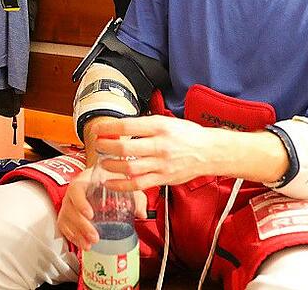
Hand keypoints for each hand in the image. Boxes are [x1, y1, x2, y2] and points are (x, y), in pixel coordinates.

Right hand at [57, 168, 147, 250]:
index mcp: (83, 181)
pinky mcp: (68, 215)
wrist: (101, 177)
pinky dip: (73, 237)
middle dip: (82, 226)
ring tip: (90, 244)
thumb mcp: (123, 183)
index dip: (81, 203)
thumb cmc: (109, 178)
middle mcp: (73, 193)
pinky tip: (83, 243)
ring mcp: (69, 204)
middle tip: (94, 236)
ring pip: (66, 220)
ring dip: (77, 234)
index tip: (90, 214)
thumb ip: (135, 197)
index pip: (76, 190)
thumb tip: (141, 213)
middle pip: (70, 209)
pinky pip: (65, 226)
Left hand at [93, 115, 218, 190]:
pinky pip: (138, 184)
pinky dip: (121, 185)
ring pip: (129, 168)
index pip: (128, 126)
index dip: (109, 128)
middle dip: (106, 148)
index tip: (98, 130)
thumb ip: (145, 125)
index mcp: (159, 127)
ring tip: (103, 163)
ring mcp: (161, 164)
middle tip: (98, 146)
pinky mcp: (163, 179)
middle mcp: (160, 145)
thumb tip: (120, 127)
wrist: (209, 152)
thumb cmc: (188, 135)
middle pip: (125, 149)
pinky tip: (110, 183)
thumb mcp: (166, 121)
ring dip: (111, 167)